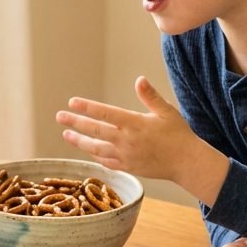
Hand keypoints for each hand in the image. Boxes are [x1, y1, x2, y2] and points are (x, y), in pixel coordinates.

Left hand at [56, 77, 193, 179]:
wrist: (186, 163)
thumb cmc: (178, 134)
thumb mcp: (166, 111)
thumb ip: (150, 96)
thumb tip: (139, 79)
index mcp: (135, 124)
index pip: (106, 113)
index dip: (87, 107)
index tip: (72, 102)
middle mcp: (127, 140)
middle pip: (95, 131)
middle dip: (75, 123)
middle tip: (60, 117)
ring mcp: (126, 156)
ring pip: (96, 148)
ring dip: (80, 141)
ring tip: (66, 135)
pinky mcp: (129, 167)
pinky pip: (106, 162)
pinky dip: (95, 155)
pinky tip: (88, 150)